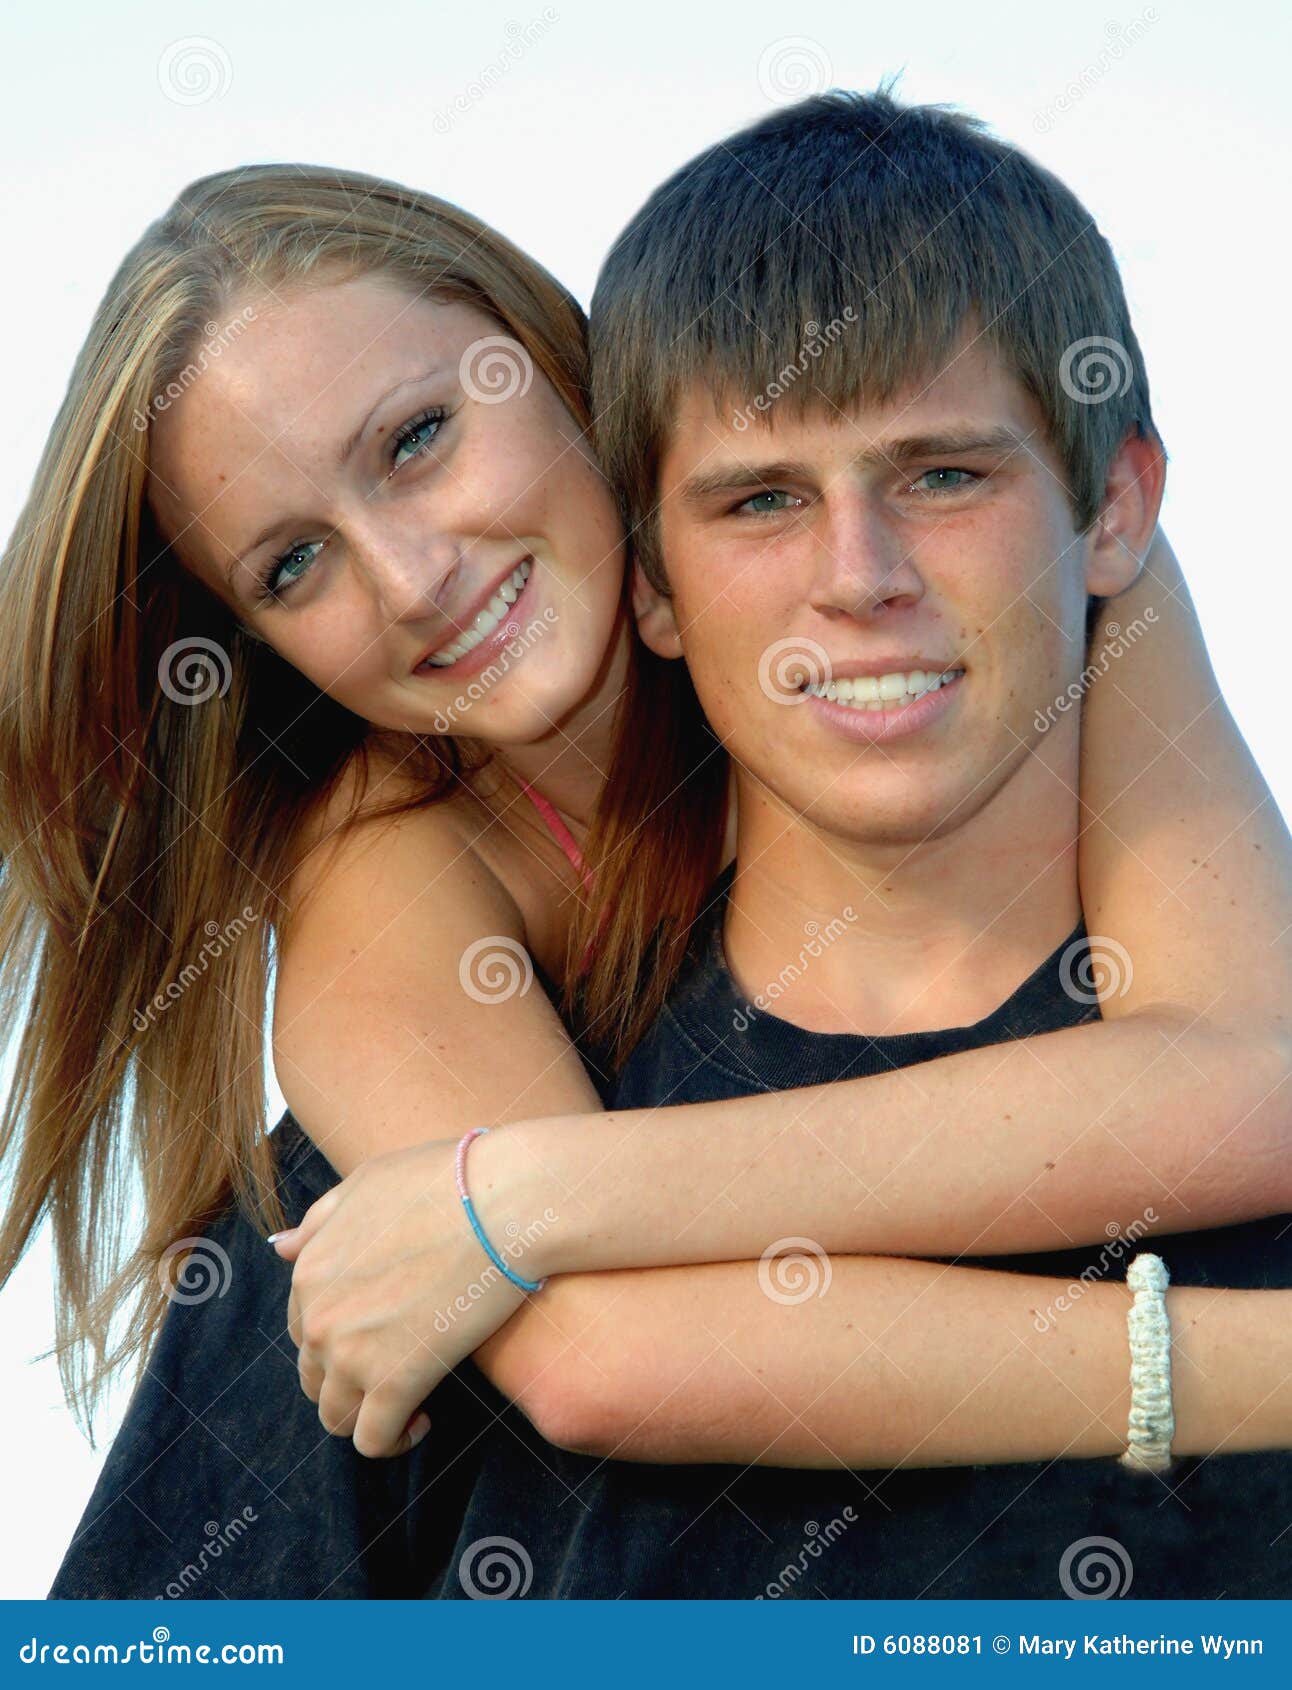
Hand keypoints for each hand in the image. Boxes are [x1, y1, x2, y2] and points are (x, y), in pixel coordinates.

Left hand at [271, 1131, 544, 1457]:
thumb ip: (320, 1221)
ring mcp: (352, 1354)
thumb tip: (283, 1247)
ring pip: (336, 1417)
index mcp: (309, 1270)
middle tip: (395, 1367)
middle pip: (314, 1376)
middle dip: (348, 1379)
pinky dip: (395, 1440)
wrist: (501, 1201)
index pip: (302, 1327)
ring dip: (366, 1415)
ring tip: (409, 1401)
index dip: (341, 1336)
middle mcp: (318, 1316)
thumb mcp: (367, 1184)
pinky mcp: (394, 1382)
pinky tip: (424, 1418)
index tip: (382, 1332)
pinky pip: (374, 1440)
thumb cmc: (445, 1181)